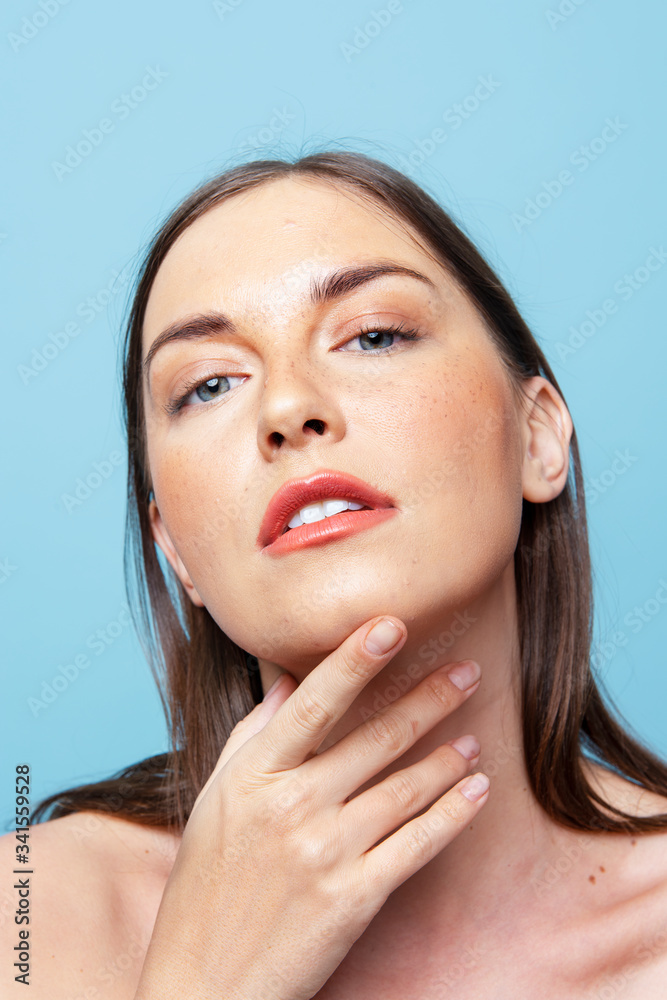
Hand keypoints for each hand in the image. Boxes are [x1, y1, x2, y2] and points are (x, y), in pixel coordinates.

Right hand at [134, 616, 486, 999]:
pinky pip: (418, 844)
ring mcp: (326, 852)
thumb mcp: (215, 802)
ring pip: (406, 788)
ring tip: (475, 736)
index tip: (391, 623)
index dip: (355, 660)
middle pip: (376, 738)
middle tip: (469, 671)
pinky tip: (477, 791)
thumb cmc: (206, 886)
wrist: (206, 984)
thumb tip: (288, 683)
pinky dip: (453, 813)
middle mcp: (293, 806)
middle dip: (429, 699)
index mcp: (255, 776)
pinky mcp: (354, 898)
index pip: (314, 703)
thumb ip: (252, 738)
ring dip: (448, 757)